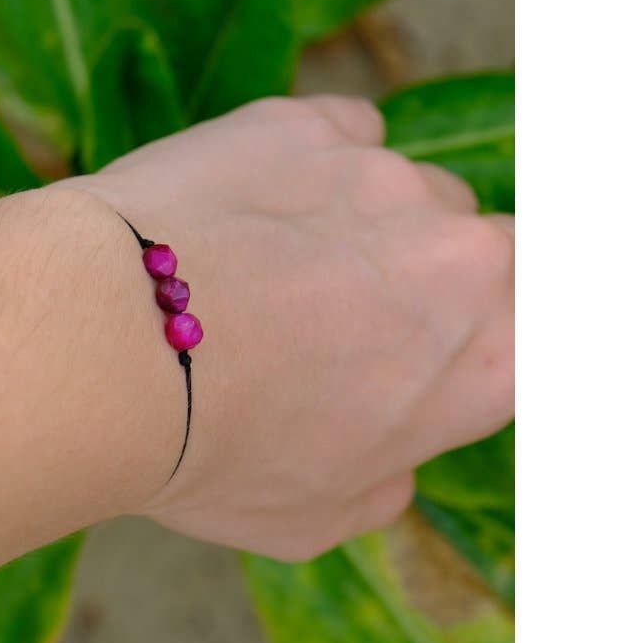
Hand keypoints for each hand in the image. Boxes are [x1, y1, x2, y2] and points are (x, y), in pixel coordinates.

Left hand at [58, 96, 513, 560]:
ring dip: (357, 223)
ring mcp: (382, 178)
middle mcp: (461, 258)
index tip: (429, 342)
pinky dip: (310, 162)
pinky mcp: (305, 124)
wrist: (107, 348)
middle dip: (424, 279)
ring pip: (403, 190)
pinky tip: (247, 206)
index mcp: (487, 362)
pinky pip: (340, 132)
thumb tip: (389, 462)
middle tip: (336, 314)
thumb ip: (379, 483)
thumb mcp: (310, 518)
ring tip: (262, 267)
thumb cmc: (207, 450)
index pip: (534, 325)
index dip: (480, 334)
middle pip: (478, 251)